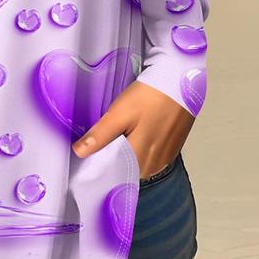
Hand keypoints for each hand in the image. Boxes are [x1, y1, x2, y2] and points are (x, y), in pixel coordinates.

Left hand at [71, 81, 194, 178]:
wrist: (178, 82)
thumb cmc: (150, 97)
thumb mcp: (119, 114)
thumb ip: (100, 136)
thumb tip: (80, 152)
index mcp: (139, 161)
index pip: (112, 175)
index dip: (98, 166)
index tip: (88, 154)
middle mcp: (153, 166)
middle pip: (124, 170)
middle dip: (111, 158)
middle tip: (102, 139)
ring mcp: (163, 160)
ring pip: (135, 164)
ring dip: (125, 153)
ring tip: (120, 133)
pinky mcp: (170, 151)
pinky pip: (148, 157)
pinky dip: (139, 148)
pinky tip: (135, 132)